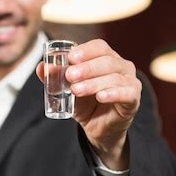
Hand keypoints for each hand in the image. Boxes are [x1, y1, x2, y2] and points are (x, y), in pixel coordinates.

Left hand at [37, 39, 141, 168]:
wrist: (98, 128)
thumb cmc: (85, 104)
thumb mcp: (67, 90)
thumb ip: (55, 78)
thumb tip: (42, 67)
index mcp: (106, 58)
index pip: (99, 47)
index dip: (85, 50)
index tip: (70, 58)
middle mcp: (121, 66)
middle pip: (107, 60)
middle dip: (86, 67)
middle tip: (70, 76)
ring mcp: (130, 81)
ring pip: (114, 77)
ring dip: (93, 82)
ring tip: (76, 90)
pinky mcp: (133, 98)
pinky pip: (126, 93)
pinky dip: (113, 93)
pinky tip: (100, 97)